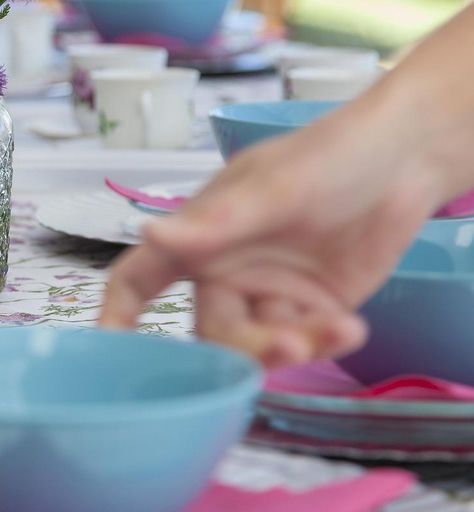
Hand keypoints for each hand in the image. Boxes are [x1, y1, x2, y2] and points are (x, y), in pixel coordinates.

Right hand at [99, 101, 439, 367]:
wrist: (404, 160)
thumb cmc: (326, 156)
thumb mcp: (270, 189)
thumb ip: (211, 223)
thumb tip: (146, 232)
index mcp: (199, 235)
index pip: (140, 277)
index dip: (117, 313)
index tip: (107, 354)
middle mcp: (225, 269)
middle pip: (211, 332)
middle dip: (246, 348)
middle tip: (290, 345)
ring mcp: (269, 291)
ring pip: (259, 345)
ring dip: (293, 346)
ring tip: (338, 330)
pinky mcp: (312, 307)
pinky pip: (303, 341)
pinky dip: (324, 341)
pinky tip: (351, 327)